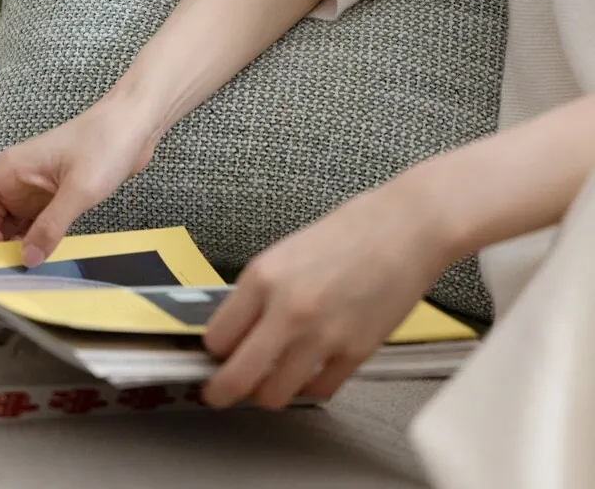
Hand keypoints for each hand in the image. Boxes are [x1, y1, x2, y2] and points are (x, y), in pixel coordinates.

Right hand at [0, 95, 157, 266]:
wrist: (135, 123)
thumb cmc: (107, 141)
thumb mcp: (80, 188)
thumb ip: (51, 225)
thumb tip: (28, 259)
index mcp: (9, 168)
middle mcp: (15, 179)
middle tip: (15, 264)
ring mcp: (33, 189)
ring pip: (7, 226)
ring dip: (14, 246)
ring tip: (33, 263)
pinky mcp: (53, 197)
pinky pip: (31, 225)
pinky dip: (34, 241)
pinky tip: (48, 254)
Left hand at [201, 174, 451, 409]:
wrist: (408, 227)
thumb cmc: (354, 229)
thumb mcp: (289, 251)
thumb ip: (262, 290)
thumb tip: (239, 327)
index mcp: (264, 276)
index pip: (217, 337)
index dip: (213, 350)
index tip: (214, 355)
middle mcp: (288, 309)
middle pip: (236, 378)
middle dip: (223, 390)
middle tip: (220, 392)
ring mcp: (322, 335)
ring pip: (274, 395)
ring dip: (268, 391)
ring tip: (271, 378)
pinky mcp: (355, 353)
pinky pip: (318, 390)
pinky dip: (309, 385)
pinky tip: (310, 369)